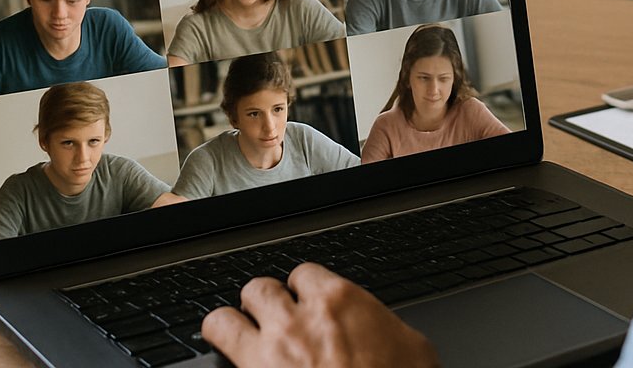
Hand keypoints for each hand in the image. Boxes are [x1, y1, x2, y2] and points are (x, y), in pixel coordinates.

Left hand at [202, 264, 438, 367]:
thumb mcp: (413, 349)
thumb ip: (388, 327)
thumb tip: (386, 330)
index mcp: (339, 302)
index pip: (304, 274)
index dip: (304, 291)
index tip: (307, 303)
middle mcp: (296, 321)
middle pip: (258, 289)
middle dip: (263, 305)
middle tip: (273, 321)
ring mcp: (267, 354)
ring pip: (223, 319)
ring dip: (231, 327)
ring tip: (237, 339)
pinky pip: (219, 361)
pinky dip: (224, 360)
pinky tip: (231, 365)